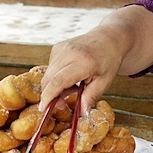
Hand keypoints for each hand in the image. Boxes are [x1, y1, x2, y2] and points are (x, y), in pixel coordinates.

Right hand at [38, 3, 152, 113]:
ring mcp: (60, 49)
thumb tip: (81, 114)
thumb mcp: (104, 82)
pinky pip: (50, 69)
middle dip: (50, 96)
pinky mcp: (57, 48)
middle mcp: (68, 53)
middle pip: (48, 80)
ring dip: (55, 87)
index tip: (44, 109)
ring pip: (48, 75)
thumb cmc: (109, 60)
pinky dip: (56, 77)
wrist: (109, 38)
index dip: (48, 97)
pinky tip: (70, 78)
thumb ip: (90, 98)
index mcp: (82, 62)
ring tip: (73, 88)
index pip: (57, 82)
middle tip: (62, 105)